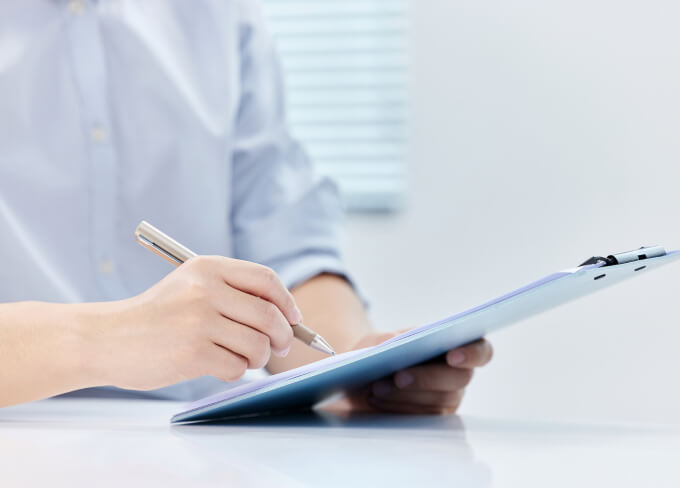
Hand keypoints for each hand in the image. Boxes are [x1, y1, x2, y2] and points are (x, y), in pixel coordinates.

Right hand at [83, 256, 299, 390]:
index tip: (293, 319)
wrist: (107, 338)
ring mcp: (199, 322)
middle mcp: (206, 290)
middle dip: (283, 336)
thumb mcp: (191, 286)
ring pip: (258, 345)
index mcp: (208, 268)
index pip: (266, 280)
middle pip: (270, 315)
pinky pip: (238, 367)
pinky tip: (218, 366)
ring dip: (258, 358)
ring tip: (241, 356)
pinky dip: (236, 371)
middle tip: (279, 347)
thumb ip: (233, 292)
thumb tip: (287, 315)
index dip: (286, 302)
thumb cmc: (157, 315)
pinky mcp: (193, 353)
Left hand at [326, 331, 492, 414]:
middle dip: (428, 377)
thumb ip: (383, 339)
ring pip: (439, 400)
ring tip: (377, 387)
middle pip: (460, 378)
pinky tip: (377, 399)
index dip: (473, 354)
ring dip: (406, 394)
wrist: (361, 380)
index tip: (452, 356)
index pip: (480, 350)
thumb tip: (393, 341)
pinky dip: (398, 407)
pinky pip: (423, 417)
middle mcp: (456, 374)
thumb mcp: (374, 341)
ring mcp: (447, 399)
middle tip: (399, 377)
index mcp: (453, 345)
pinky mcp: (432, 419)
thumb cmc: (376, 354)